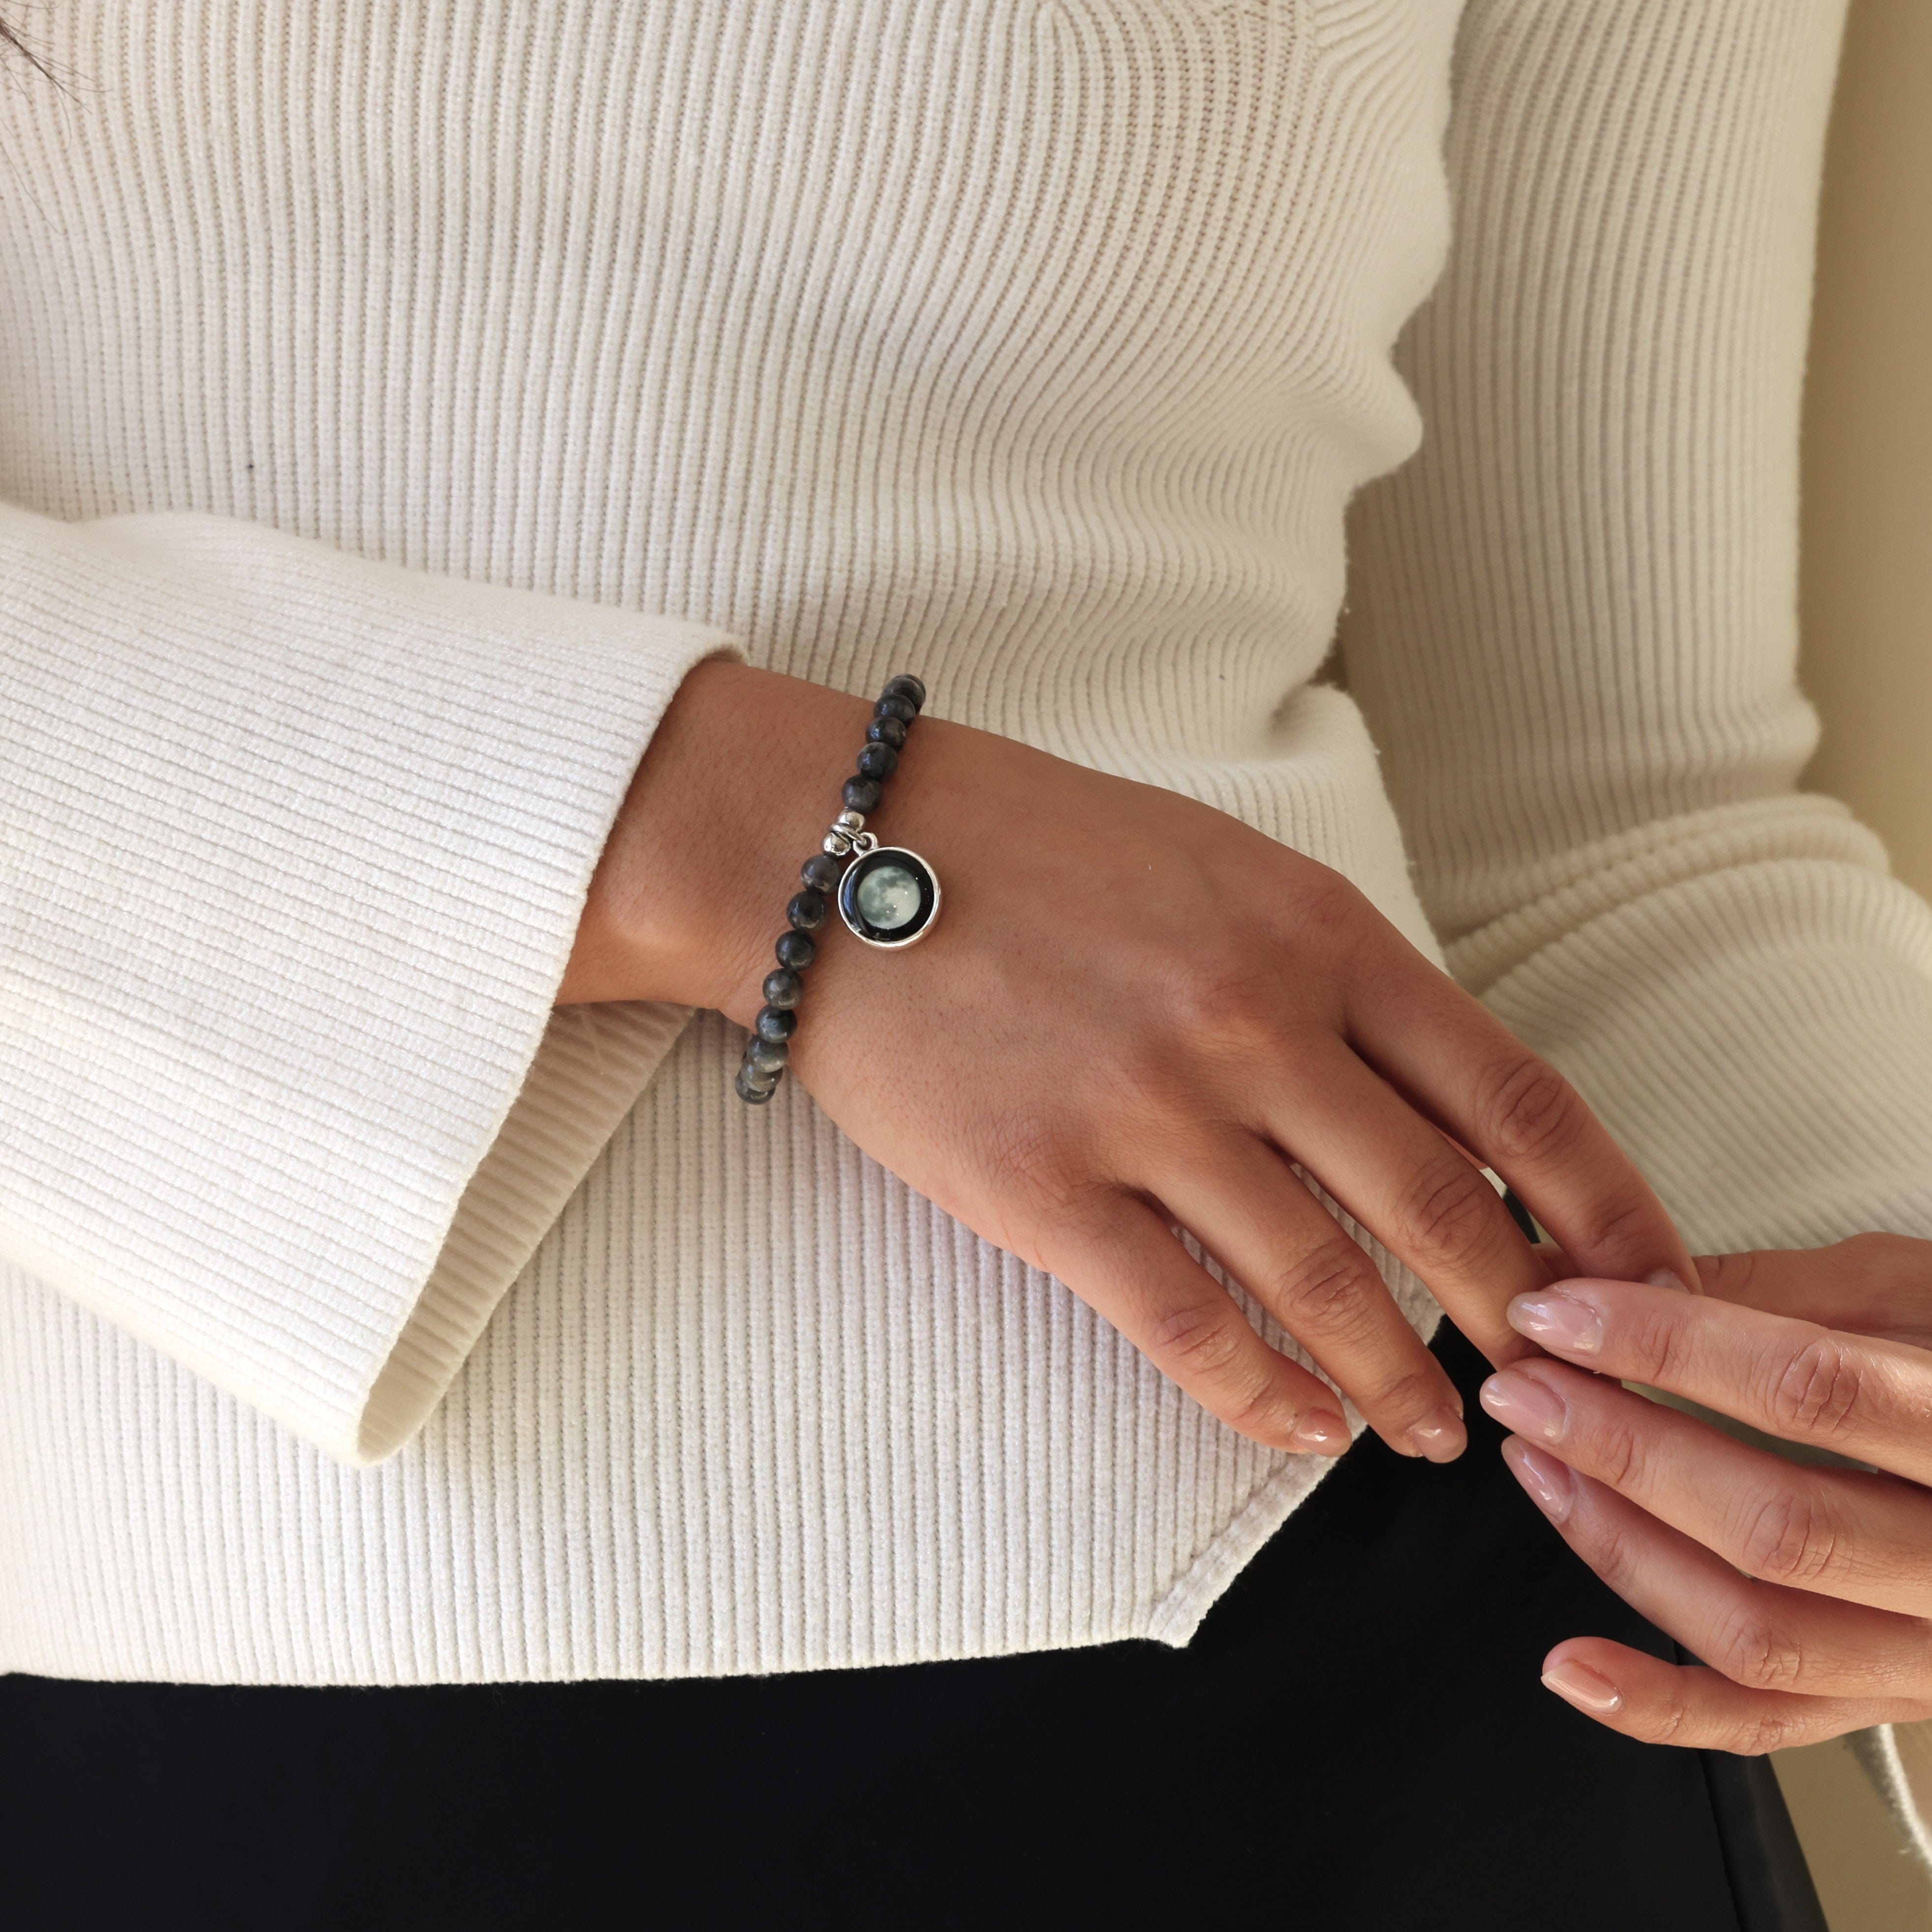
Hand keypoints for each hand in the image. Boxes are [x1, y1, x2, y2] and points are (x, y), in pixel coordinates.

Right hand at [566, 659, 1694, 1459]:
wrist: (840, 852)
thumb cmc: (1032, 846)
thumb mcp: (1219, 865)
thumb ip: (1329, 969)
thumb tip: (1425, 1097)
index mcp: (1313, 930)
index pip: (1507, 1089)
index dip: (1598, 1198)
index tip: (1640, 1269)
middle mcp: (1251, 1023)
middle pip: (1438, 1207)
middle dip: (1511, 1313)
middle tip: (1544, 1376)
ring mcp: (1146, 1110)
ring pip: (1321, 1283)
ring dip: (1394, 1379)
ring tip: (1428, 1433)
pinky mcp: (1042, 1189)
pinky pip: (1182, 1324)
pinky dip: (1257, 1395)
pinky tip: (1298, 1432)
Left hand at [1482, 1235, 1931, 1751]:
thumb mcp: (1908, 1292)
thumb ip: (1770, 1297)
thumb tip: (1613, 1277)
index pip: (1810, 1390)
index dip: (1664, 1347)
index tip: (1556, 1315)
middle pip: (1777, 1523)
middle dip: (1623, 1451)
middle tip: (1525, 1389)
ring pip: (1760, 1631)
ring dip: (1620, 1550)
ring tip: (1535, 1470)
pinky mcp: (1892, 1701)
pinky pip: (1769, 1725)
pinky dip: (1659, 1706)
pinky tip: (1568, 1665)